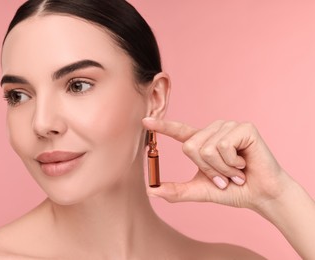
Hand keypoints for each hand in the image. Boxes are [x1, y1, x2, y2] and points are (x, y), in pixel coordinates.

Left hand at [143, 117, 289, 209]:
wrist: (260, 195)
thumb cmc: (232, 190)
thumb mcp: (200, 190)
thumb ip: (176, 190)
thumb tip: (150, 191)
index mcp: (202, 141)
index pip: (179, 131)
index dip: (162, 126)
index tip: (144, 121)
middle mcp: (213, 130)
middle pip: (191, 147)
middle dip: (207, 170)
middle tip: (224, 176)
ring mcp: (228, 127)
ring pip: (207, 148)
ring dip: (221, 169)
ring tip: (236, 171)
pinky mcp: (244, 128)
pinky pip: (223, 146)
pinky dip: (232, 163)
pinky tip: (245, 163)